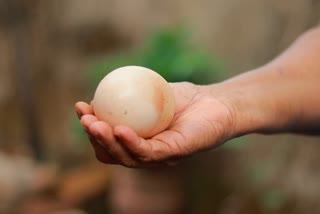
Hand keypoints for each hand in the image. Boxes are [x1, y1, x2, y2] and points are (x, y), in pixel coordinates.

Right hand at [75, 82, 235, 167]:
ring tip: (95, 124)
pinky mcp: (174, 154)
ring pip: (127, 157)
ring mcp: (160, 157)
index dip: (92, 128)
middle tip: (85, 120)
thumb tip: (102, 92)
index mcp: (138, 141)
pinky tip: (119, 129)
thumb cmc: (184, 99)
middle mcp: (146, 154)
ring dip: (107, 142)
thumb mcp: (152, 94)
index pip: (109, 141)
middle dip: (95, 138)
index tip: (82, 107)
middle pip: (113, 154)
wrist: (217, 103)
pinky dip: (131, 142)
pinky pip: (149, 152)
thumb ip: (129, 96)